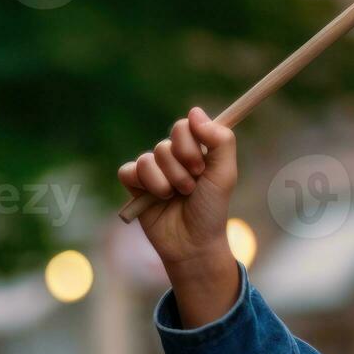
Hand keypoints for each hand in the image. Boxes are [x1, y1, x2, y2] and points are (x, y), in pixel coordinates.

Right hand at [117, 107, 237, 269]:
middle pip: (166, 143)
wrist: (192, 242)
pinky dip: (145, 184)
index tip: (201, 165)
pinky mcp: (135, 184)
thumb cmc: (211, 209)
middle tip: (192, 187)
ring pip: (148, 158)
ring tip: (176, 197)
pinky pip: (129, 170)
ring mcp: (154, 170)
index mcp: (197, 151)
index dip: (190, 143)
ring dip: (166, 181)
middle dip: (181, 168)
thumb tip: (195, 111)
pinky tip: (154, 198)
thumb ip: (220, 140)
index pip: (185, 126)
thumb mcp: (224, 174)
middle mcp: (174, 157)